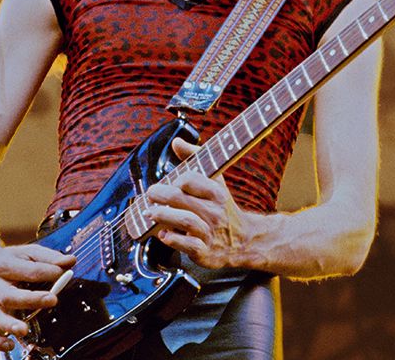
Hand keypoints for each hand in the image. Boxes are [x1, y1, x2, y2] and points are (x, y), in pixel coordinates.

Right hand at [0, 242, 74, 351]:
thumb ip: (50, 257)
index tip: (62, 272)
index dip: (48, 272)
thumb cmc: (9, 260)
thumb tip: (71, 261)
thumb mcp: (28, 252)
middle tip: (52, 299)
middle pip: (10, 296)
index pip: (29, 270)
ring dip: (10, 325)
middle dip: (31, 299)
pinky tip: (10, 344)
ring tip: (24, 330)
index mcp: (4, 265)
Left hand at [144, 137, 253, 269]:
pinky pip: (188, 246)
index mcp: (217, 192)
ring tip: (151, 213)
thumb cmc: (223, 207)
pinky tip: (164, 234)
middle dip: (160, 195)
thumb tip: (177, 142)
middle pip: (181, 198)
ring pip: (185, 221)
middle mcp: (215, 212)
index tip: (171, 183)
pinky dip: (173, 239)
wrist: (244, 241)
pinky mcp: (205, 252)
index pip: (191, 179)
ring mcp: (210, 232)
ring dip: (163, 215)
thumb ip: (196, 159)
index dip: (176, 179)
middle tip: (151, 194)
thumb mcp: (215, 181)